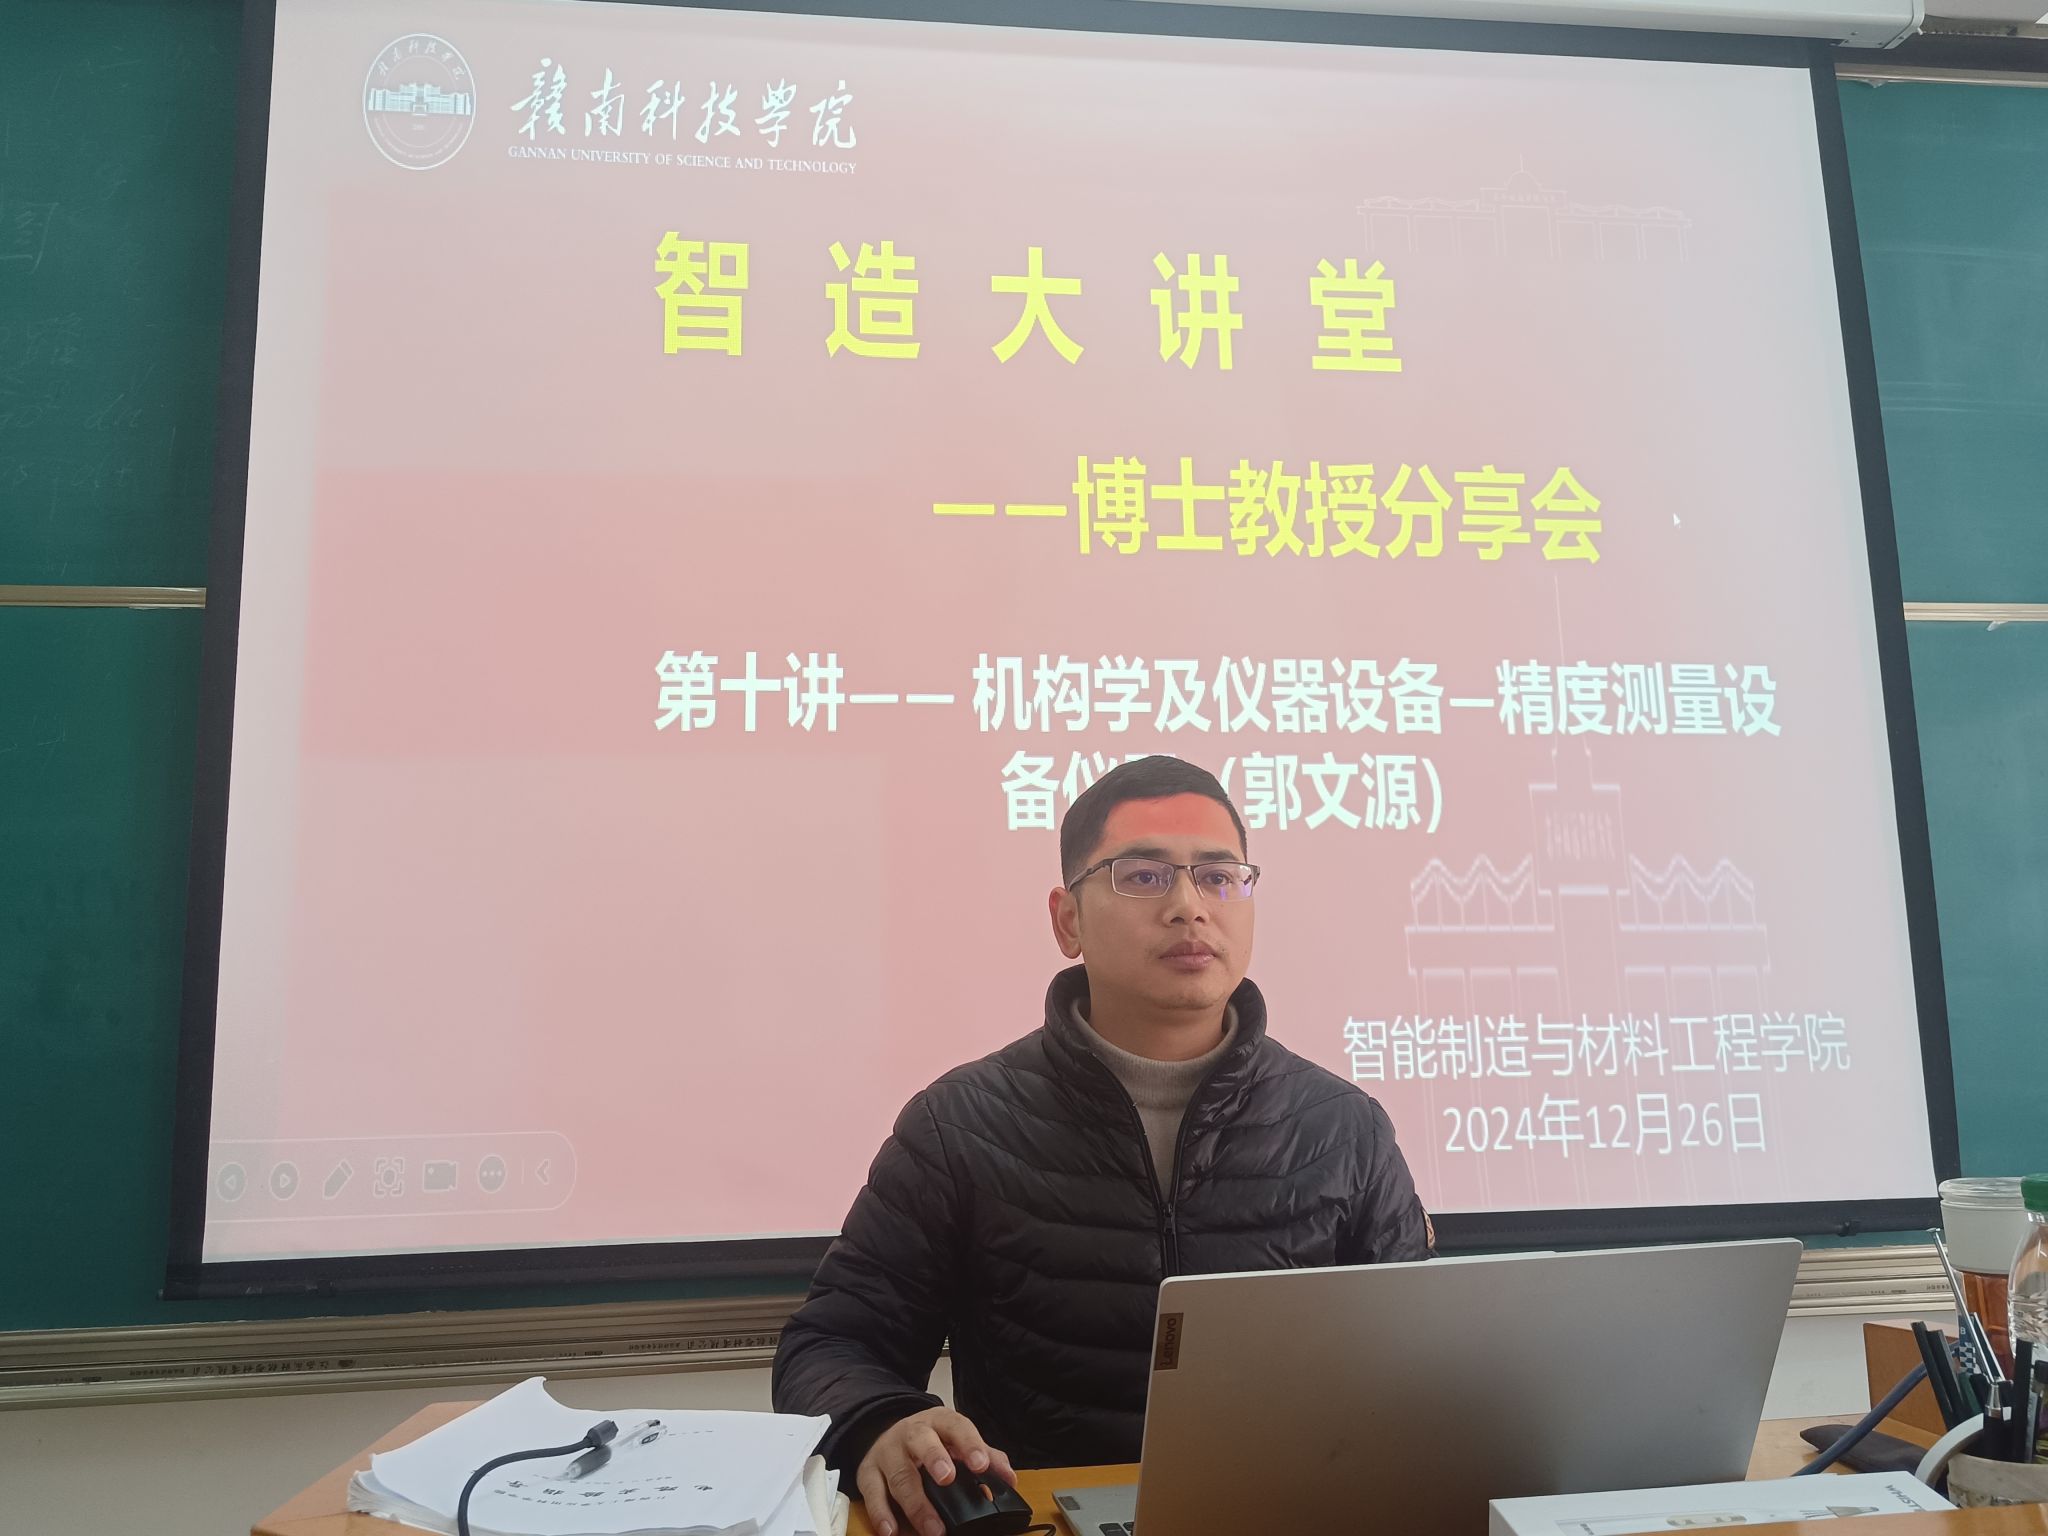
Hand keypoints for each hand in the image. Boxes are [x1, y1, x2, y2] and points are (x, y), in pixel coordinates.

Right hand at [855, 1406, 1015, 1535]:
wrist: (886, 1433)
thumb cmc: (930, 1442)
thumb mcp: (957, 1441)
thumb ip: (986, 1456)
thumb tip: (1008, 1479)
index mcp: (938, 1422)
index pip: (955, 1425)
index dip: (969, 1443)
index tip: (980, 1464)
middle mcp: (911, 1433)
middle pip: (921, 1440)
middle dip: (934, 1458)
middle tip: (947, 1478)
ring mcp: (887, 1452)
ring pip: (899, 1473)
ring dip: (916, 1503)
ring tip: (932, 1528)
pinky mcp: (868, 1473)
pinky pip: (873, 1493)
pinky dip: (882, 1514)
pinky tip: (892, 1531)